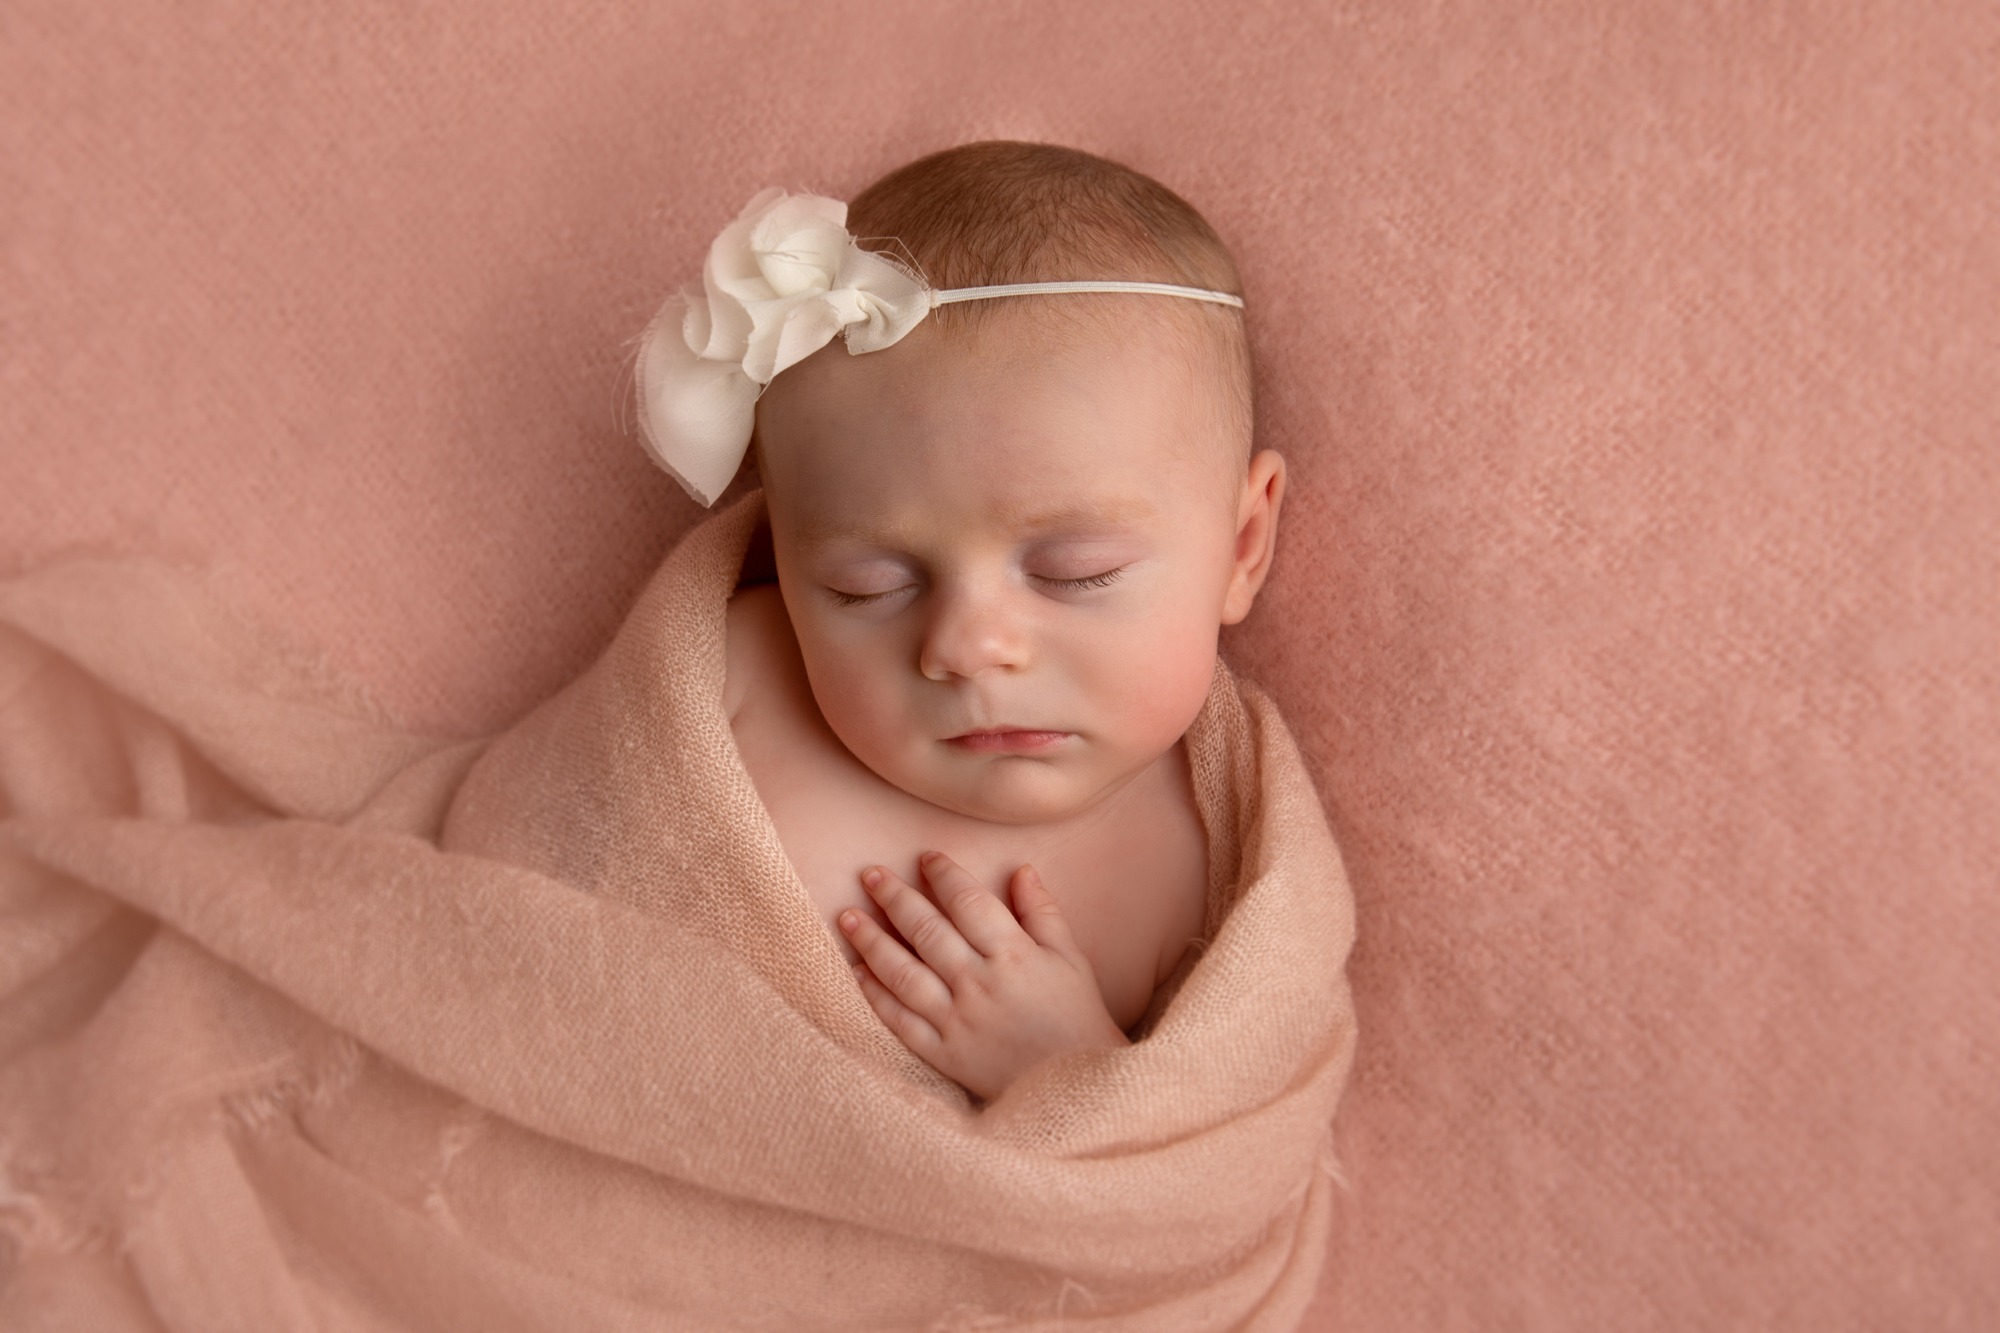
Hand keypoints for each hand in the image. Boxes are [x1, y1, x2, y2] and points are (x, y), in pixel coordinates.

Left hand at [839, 851, 1129, 1100]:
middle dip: (895, 898)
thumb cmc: (1076, 1017)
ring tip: (848, 916)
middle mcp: (980, 984)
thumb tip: (1021, 869)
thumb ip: (1043, 912)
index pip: (969, 902)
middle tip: (870, 874)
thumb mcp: (1070, 959)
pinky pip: (901, 1021)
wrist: (1076, 1088)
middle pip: (927, 931)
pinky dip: (875, 996)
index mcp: (1014, 955)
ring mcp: (958, 1021)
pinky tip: (857, 973)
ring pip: (904, 973)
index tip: (925, 857)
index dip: (944, 875)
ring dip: (872, 941)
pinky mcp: (944, 1054)